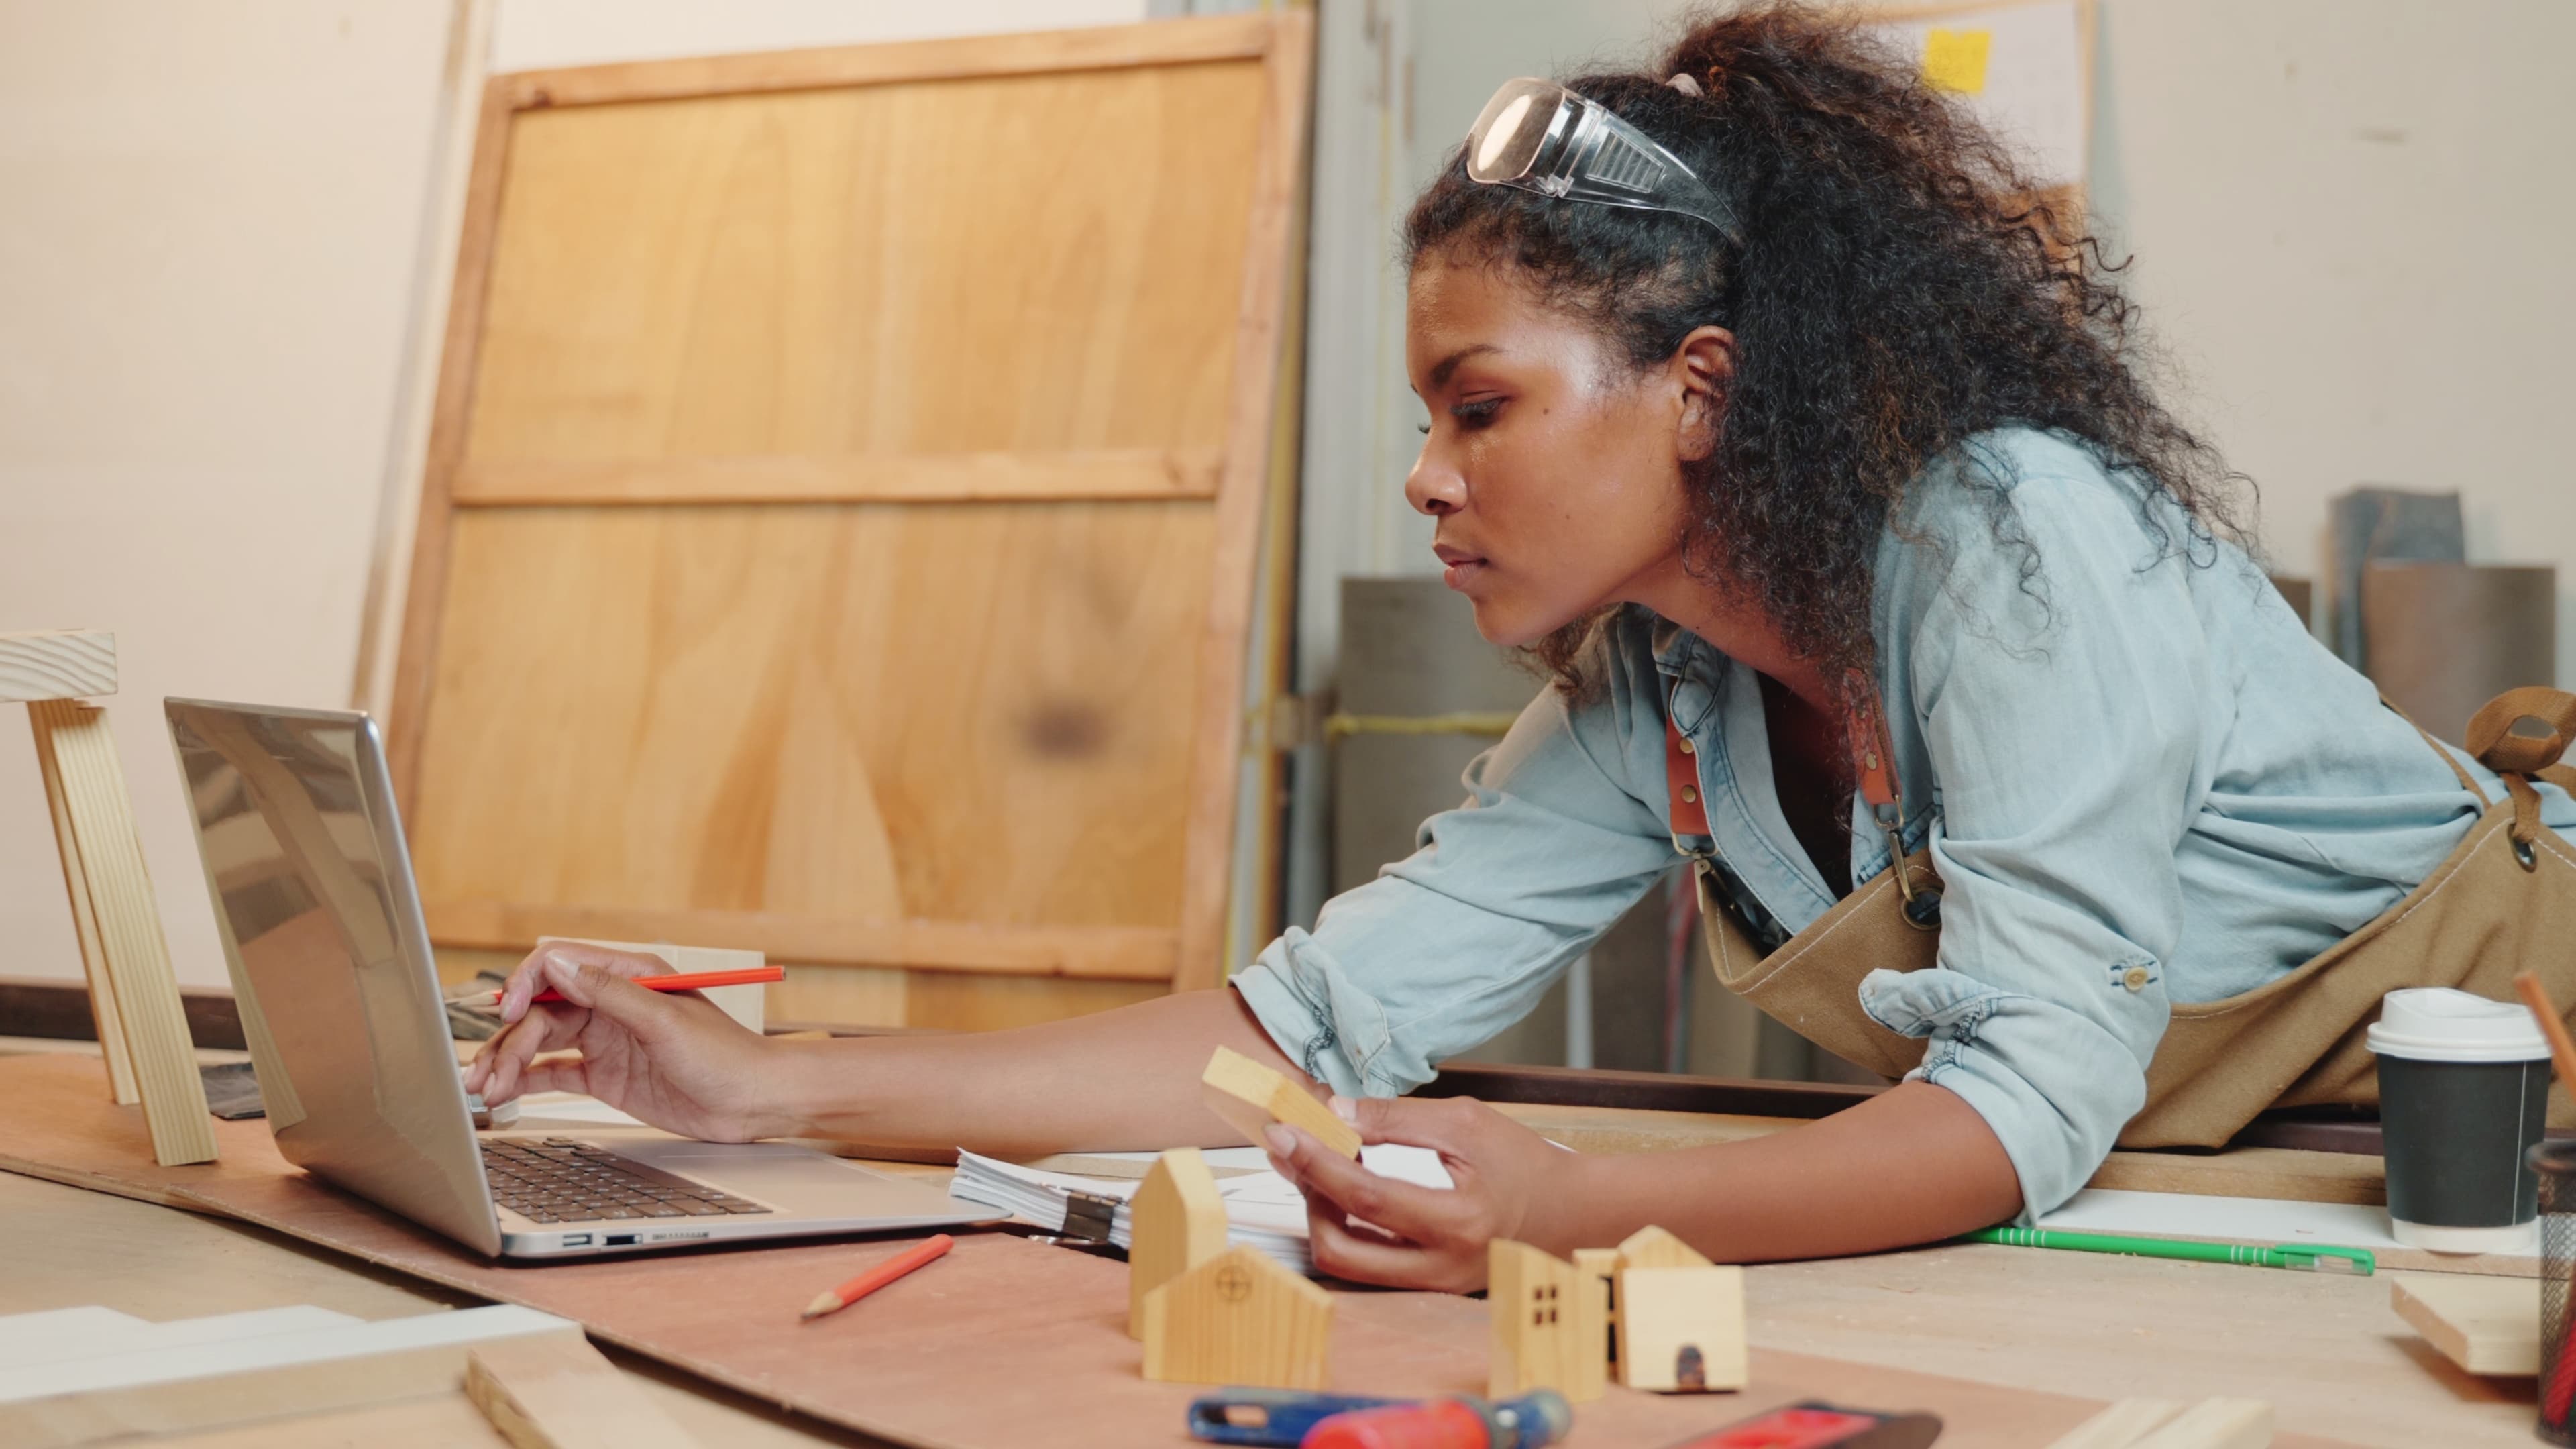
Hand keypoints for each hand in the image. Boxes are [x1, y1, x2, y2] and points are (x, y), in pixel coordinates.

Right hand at [461, 944, 785, 1142]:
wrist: (754, 1102)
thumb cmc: (726, 1055)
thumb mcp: (665, 1020)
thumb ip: (609, 993)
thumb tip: (558, 963)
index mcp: (629, 976)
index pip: (561, 965)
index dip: (527, 985)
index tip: (509, 1013)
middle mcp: (613, 1004)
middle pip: (542, 1011)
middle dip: (508, 1038)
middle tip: (484, 1074)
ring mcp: (606, 1040)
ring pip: (541, 1042)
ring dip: (509, 1062)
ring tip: (484, 1089)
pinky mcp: (606, 1075)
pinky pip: (554, 1072)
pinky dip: (526, 1080)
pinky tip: (505, 1092)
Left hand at [1264, 1095, 1587, 1291]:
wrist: (1568, 1214)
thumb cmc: (1523, 1163)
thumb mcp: (1466, 1123)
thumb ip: (1397, 1119)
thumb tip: (1336, 1113)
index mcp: (1456, 1221)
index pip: (1366, 1196)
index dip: (1316, 1163)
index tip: (1282, 1134)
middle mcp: (1441, 1266)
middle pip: (1340, 1249)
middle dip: (1308, 1198)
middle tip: (1300, 1154)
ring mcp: (1432, 1285)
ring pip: (1347, 1264)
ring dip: (1322, 1215)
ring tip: (1323, 1170)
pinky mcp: (1427, 1288)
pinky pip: (1368, 1266)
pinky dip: (1347, 1228)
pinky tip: (1346, 1192)